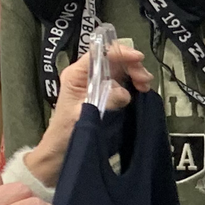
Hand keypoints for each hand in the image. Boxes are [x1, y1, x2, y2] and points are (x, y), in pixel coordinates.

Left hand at [21, 40, 150, 185]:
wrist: (60, 152)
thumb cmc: (66, 133)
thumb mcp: (84, 116)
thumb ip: (104, 100)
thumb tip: (125, 92)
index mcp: (76, 74)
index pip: (100, 53)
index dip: (120, 52)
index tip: (138, 60)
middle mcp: (86, 75)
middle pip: (114, 59)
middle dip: (132, 65)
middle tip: (144, 81)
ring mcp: (96, 84)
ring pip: (121, 70)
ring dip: (135, 75)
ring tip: (144, 87)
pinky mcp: (104, 94)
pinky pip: (122, 83)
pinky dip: (134, 85)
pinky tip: (140, 92)